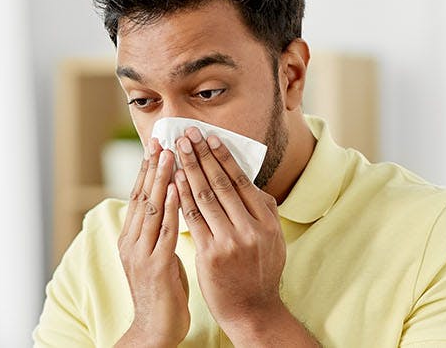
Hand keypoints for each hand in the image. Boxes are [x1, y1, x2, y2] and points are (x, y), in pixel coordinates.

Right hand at [116, 138, 189, 346]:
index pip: (138, 197)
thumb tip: (174, 209)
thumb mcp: (160, 258)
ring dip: (160, 179)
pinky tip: (174, 189)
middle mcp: (131, 242)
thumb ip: (161, 234)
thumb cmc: (163, 294)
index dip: (147, 170)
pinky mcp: (154, 265)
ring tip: (169, 154)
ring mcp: (140, 253)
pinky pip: (162, 231)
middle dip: (152, 166)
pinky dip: (168, 207)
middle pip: (140, 196)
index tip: (156, 146)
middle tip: (160, 139)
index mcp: (131, 239)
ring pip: (150, 208)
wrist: (154, 330)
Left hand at [171, 127, 297, 341]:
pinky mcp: (211, 255)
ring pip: (205, 198)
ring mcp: (231, 242)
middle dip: (202, 156)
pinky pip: (193, 219)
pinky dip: (181, 197)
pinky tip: (172, 181)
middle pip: (222, 185)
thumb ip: (262, 210)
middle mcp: (251, 230)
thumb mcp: (272, 239)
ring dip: (188, 171)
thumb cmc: (259, 271)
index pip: (242, 182)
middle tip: (188, 135)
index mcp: (268, 222)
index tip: (210, 138)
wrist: (252, 310)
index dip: (223, 157)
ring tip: (177, 151)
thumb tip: (246, 179)